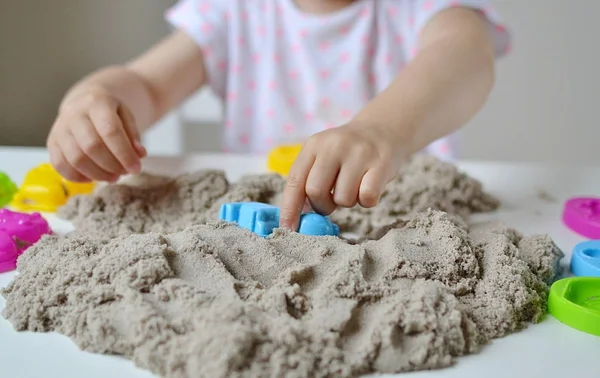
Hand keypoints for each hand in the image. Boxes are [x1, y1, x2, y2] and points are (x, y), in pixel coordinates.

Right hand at [47, 89, 146, 181]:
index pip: (110, 131)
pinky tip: (93, 178)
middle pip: (92, 147)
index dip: (124, 154)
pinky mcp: (51, 142)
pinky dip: (77, 177)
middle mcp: (74, 113)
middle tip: (125, 172)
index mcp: (96, 102)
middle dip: (112, 165)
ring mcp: (59, 128)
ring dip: (97, 174)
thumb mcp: (127, 116)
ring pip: (76, 159)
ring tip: (113, 177)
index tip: (136, 168)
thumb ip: (134, 136)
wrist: (85, 102)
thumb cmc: (110, 112)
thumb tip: (139, 155)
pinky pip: (60, 165)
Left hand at [279, 123, 403, 230]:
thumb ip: (308, 180)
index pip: (294, 181)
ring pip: (342, 198)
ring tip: (353, 187)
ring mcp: (359, 153)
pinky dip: (367, 201)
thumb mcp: (323, 156)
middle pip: (315, 191)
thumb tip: (296, 217)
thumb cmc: (347, 153)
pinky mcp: (381, 164)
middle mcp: (334, 145)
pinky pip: (367, 197)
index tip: (287, 229)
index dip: (289, 209)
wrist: (382, 130)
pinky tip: (368, 187)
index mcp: (314, 145)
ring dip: (347, 202)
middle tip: (331, 202)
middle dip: (321, 206)